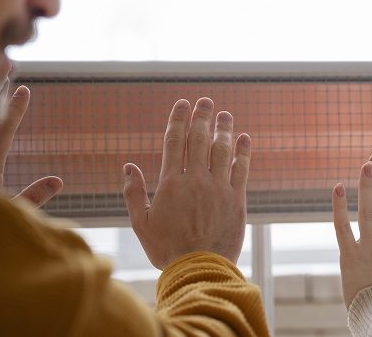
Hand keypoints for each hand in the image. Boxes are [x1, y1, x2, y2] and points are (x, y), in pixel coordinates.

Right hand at [123, 97, 250, 268]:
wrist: (198, 269)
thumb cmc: (166, 249)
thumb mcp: (140, 223)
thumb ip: (133, 193)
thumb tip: (128, 166)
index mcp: (170, 183)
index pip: (174, 142)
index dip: (179, 119)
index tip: (183, 103)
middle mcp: (196, 180)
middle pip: (199, 140)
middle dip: (202, 117)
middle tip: (206, 101)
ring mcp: (219, 188)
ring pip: (222, 150)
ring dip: (223, 129)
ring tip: (225, 114)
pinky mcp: (237, 199)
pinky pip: (242, 169)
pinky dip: (243, 151)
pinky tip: (244, 138)